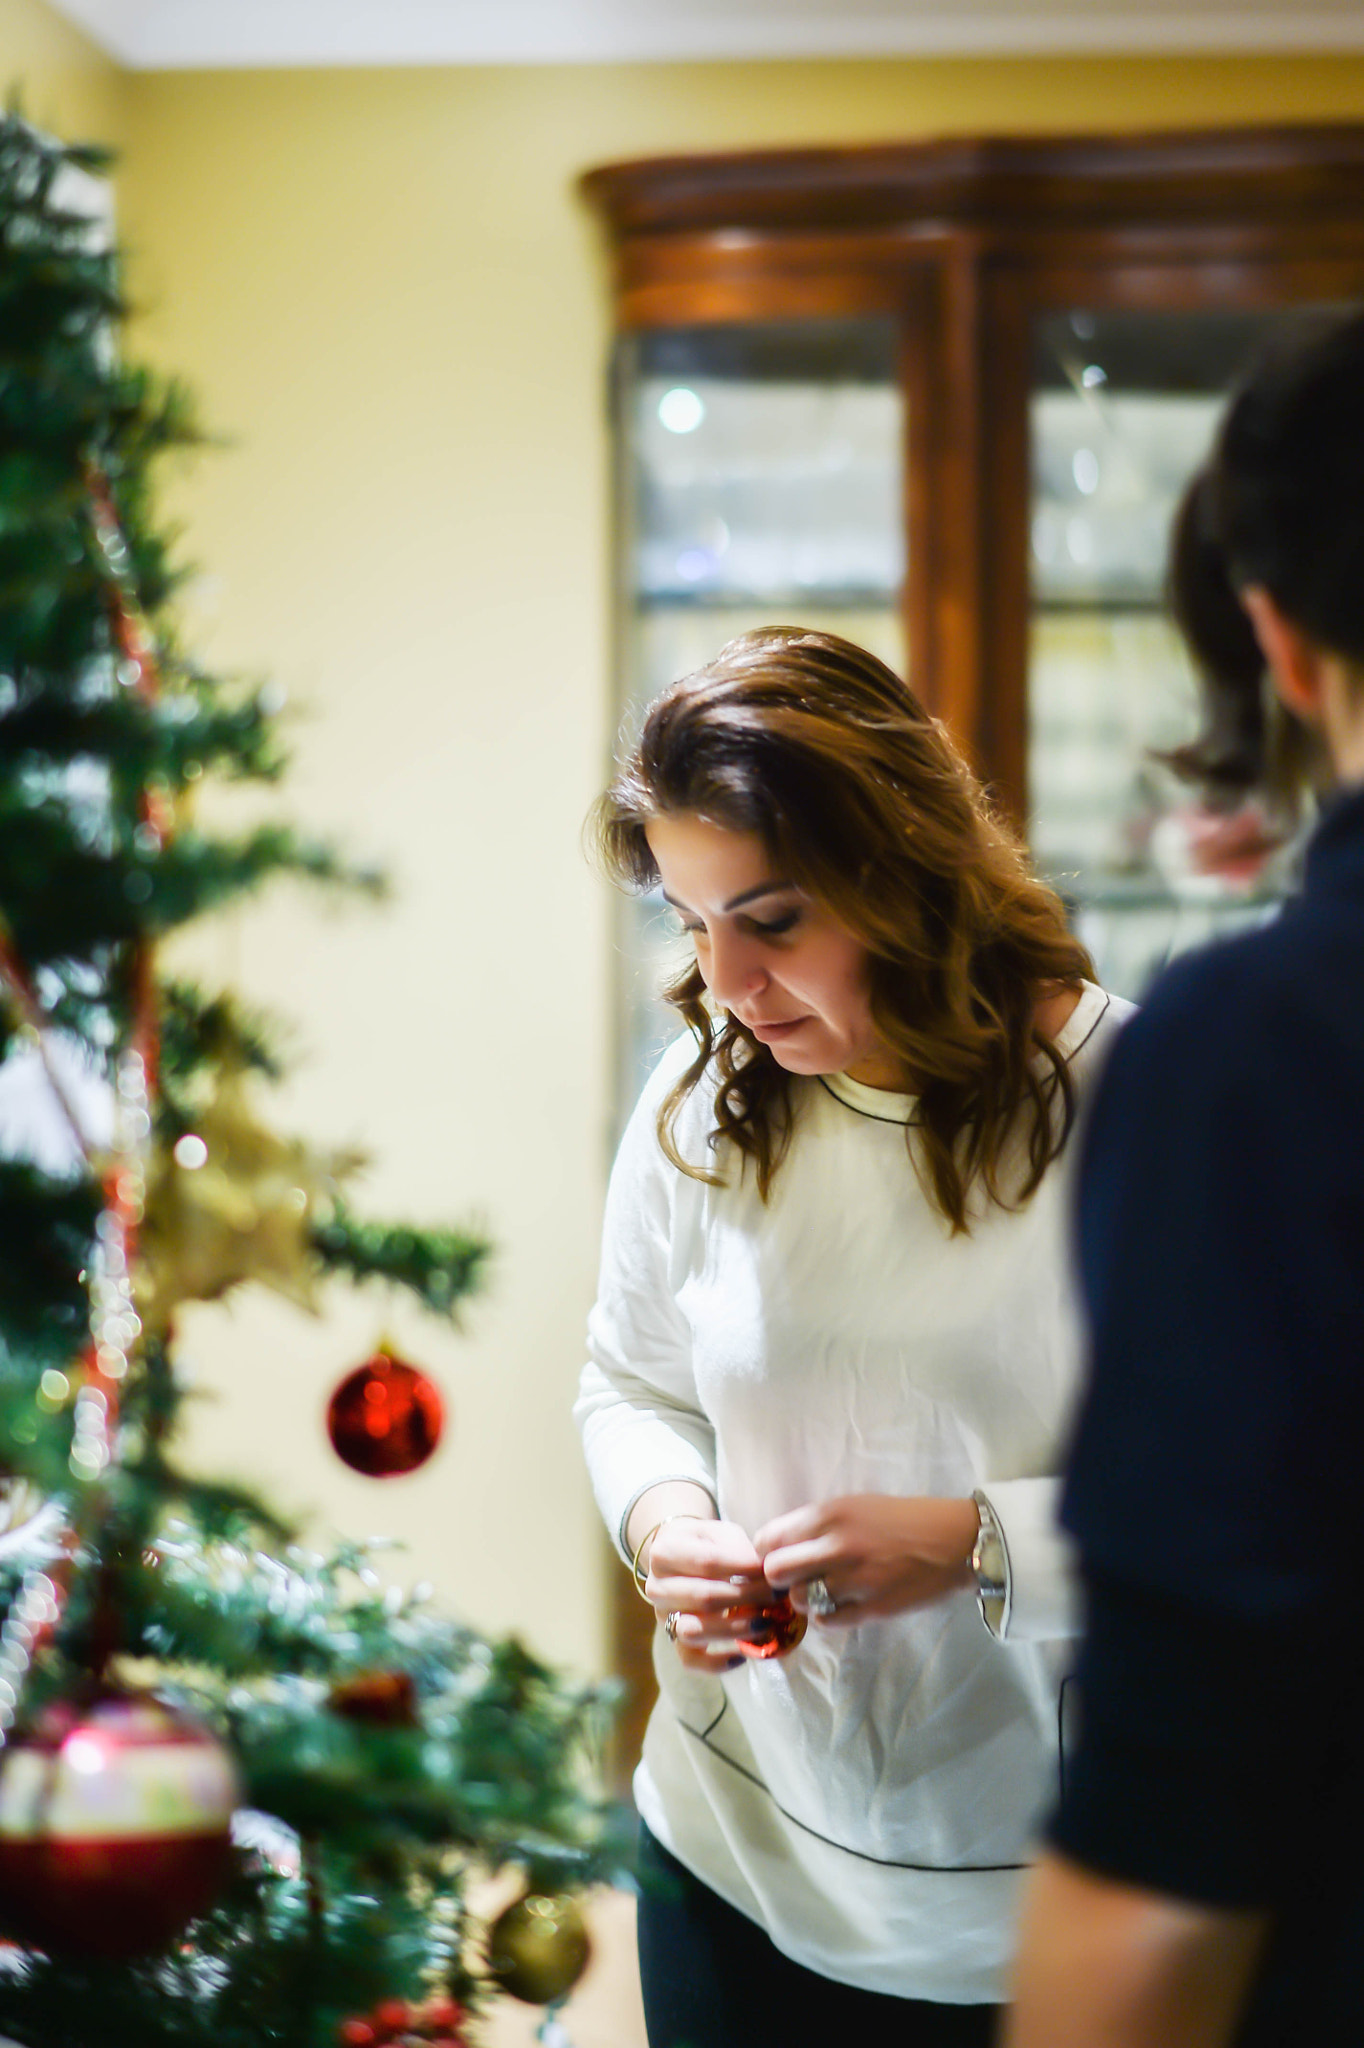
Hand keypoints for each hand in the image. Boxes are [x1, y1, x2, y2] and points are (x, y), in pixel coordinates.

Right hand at [645, 1514, 770, 1672]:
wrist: (681, 1558)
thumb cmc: (706, 1543)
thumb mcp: (720, 1532)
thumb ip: (738, 1548)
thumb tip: (762, 1572)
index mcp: (664, 1552)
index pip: (707, 1562)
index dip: (743, 1568)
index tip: (770, 1570)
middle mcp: (656, 1587)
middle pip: (703, 1597)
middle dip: (747, 1598)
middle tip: (777, 1596)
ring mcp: (662, 1616)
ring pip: (692, 1631)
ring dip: (733, 1630)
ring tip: (764, 1623)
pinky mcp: (672, 1641)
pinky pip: (690, 1661)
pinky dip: (717, 1663)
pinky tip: (743, 1653)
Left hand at [753, 1494, 979, 1624]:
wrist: (955, 1541)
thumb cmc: (903, 1519)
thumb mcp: (855, 1506)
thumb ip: (817, 1523)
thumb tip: (778, 1545)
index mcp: (830, 1514)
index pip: (769, 1537)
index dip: (766, 1551)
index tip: (774, 1556)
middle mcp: (837, 1545)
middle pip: (775, 1571)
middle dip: (778, 1578)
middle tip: (793, 1578)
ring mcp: (854, 1579)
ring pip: (798, 1599)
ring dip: (803, 1598)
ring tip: (820, 1591)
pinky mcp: (872, 1608)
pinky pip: (827, 1621)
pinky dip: (827, 1616)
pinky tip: (840, 1604)